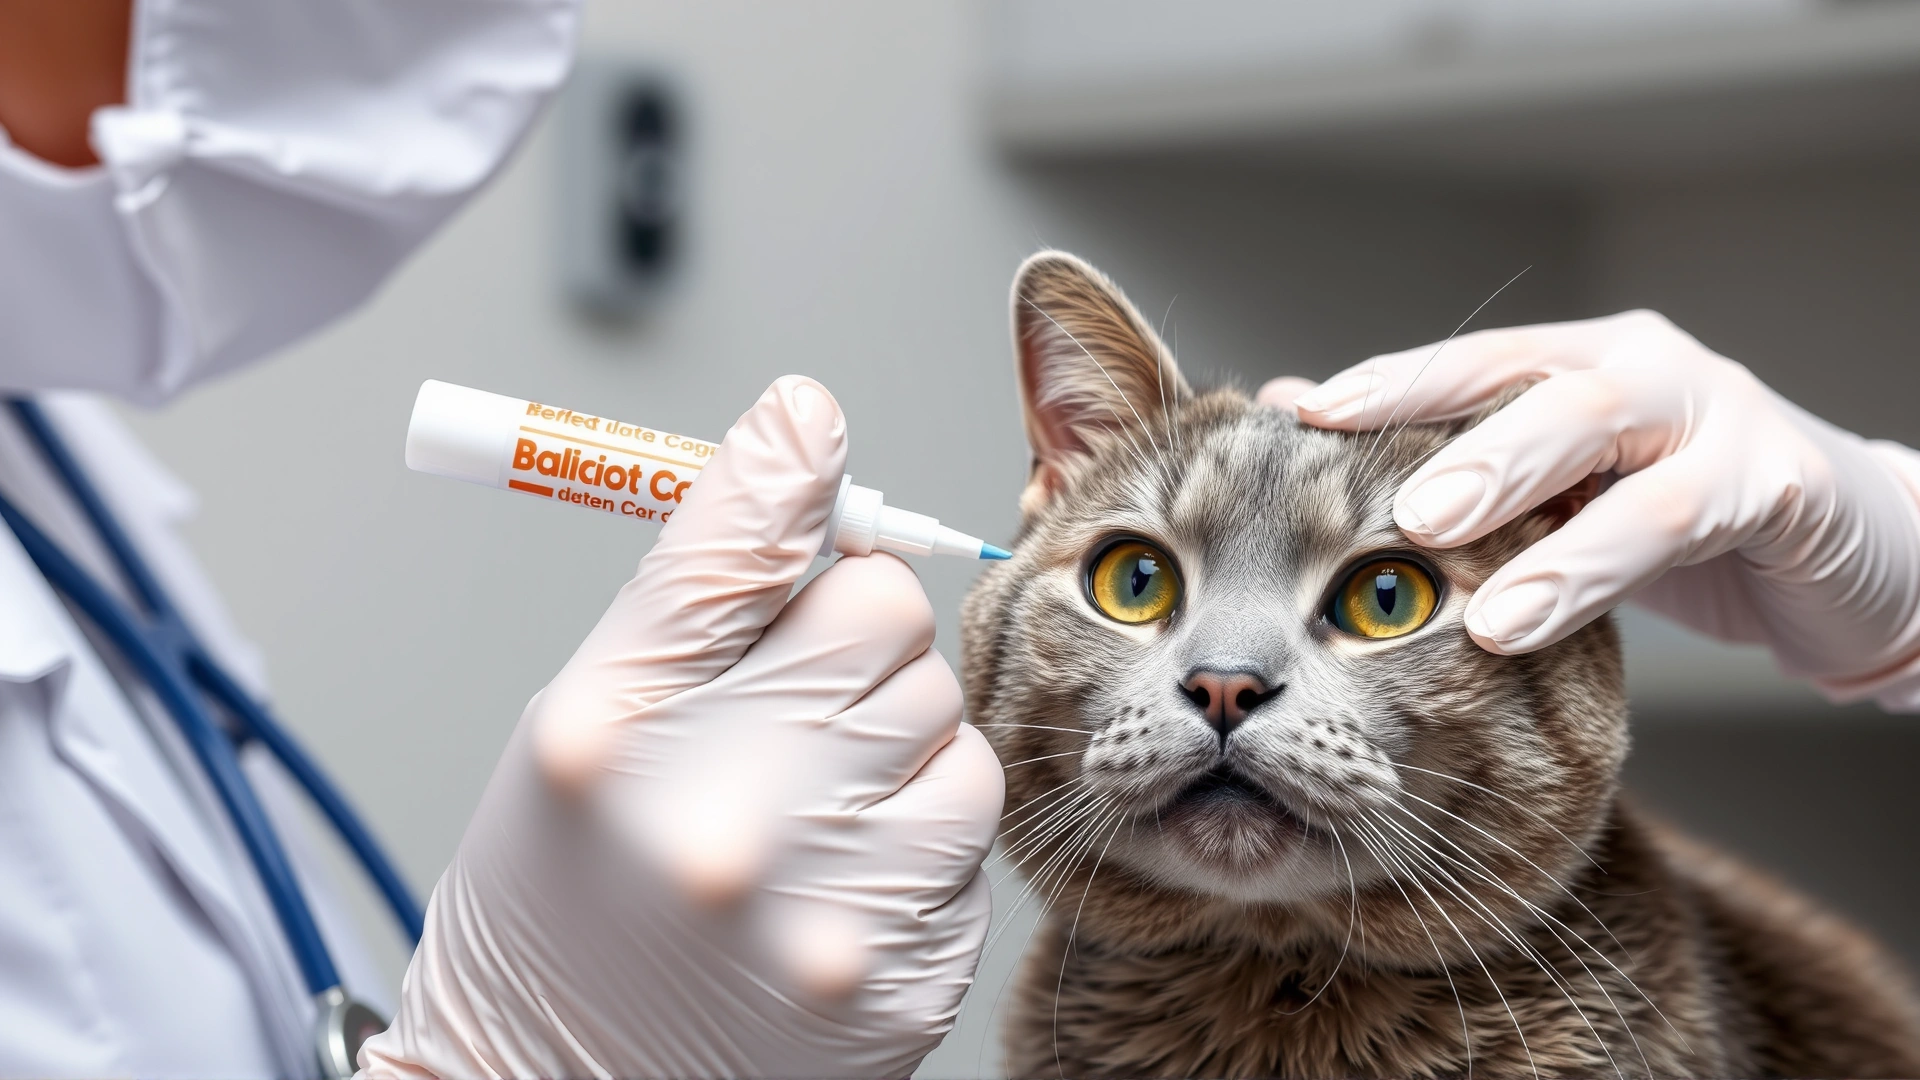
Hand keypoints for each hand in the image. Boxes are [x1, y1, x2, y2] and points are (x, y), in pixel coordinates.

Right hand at [360, 377, 1002, 1077]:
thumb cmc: (560, 914)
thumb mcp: (577, 732)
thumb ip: (693, 594)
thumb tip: (801, 435)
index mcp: (611, 737)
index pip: (750, 538)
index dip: (790, 481)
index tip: (808, 435)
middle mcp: (721, 819)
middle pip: (885, 616)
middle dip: (851, 638)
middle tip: (790, 704)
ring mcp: (827, 908)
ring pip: (950, 723)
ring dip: (900, 746)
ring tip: (813, 812)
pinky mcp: (909, 975)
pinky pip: (970, 831)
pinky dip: (922, 839)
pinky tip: (843, 881)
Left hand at [1263, 311, 1919, 706]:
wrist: (1852, 559)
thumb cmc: (1679, 526)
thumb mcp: (1561, 501)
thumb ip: (1461, 474)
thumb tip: (1307, 428)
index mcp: (1578, 365)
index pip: (1468, 363)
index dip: (1386, 385)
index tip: (1300, 413)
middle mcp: (1640, 372)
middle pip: (1526, 382)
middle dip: (1436, 426)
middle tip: (1362, 478)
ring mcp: (1714, 416)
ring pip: (1597, 436)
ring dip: (1508, 493)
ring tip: (1431, 549)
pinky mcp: (1779, 482)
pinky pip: (1672, 518)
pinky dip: (1590, 566)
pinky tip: (1524, 616)